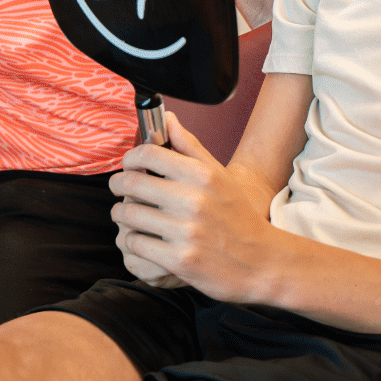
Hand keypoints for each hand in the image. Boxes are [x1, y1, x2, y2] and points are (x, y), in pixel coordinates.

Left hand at [109, 112, 277, 299]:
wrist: (262, 262)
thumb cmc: (238, 217)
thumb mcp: (219, 176)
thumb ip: (190, 146)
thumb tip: (168, 118)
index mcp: (202, 176)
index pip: (149, 154)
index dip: (130, 158)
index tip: (128, 164)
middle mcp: (193, 201)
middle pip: (132, 182)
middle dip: (118, 184)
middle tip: (120, 188)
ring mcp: (186, 232)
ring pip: (129, 214)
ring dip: (121, 213)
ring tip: (126, 214)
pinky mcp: (180, 260)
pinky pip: (136, 243)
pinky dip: (131, 240)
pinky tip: (138, 237)